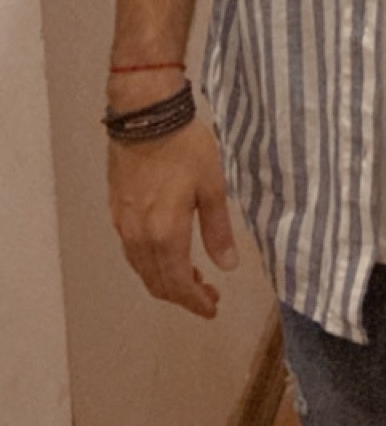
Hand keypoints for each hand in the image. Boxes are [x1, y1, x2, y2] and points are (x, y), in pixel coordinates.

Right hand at [108, 117, 237, 318]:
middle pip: (156, 283)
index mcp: (165, 234)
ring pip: (142, 269)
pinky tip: (168, 252)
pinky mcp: (117, 211)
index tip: (212, 309)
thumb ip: (218, 229)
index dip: (195, 303)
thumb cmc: (184, 146)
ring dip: (165, 281)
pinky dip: (151, 263)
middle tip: (208, 295)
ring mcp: (123, 225)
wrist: (145, 117)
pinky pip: (132, 252)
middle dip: (182, 296)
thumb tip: (228, 266)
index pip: (178, 285)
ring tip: (192, 276)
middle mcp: (139, 237)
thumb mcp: (212, 186)